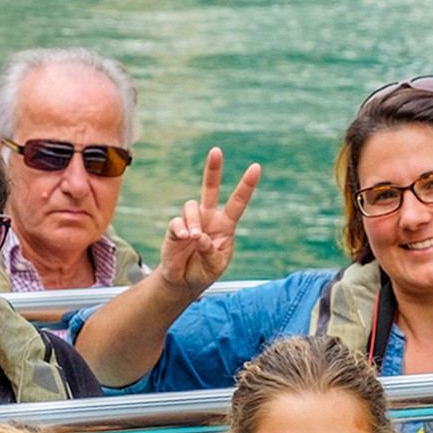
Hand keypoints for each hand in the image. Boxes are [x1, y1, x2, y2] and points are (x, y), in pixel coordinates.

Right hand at [154, 147, 260, 298]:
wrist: (184, 282)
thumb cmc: (205, 271)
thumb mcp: (215, 266)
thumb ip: (211, 252)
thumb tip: (199, 236)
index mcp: (226, 225)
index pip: (237, 202)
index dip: (246, 185)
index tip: (256, 167)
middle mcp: (209, 218)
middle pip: (210, 188)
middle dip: (213, 169)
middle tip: (216, 151)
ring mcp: (192, 221)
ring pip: (192, 206)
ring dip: (194, 221)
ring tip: (194, 237)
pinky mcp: (176, 229)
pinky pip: (177, 222)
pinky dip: (181, 229)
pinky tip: (185, 238)